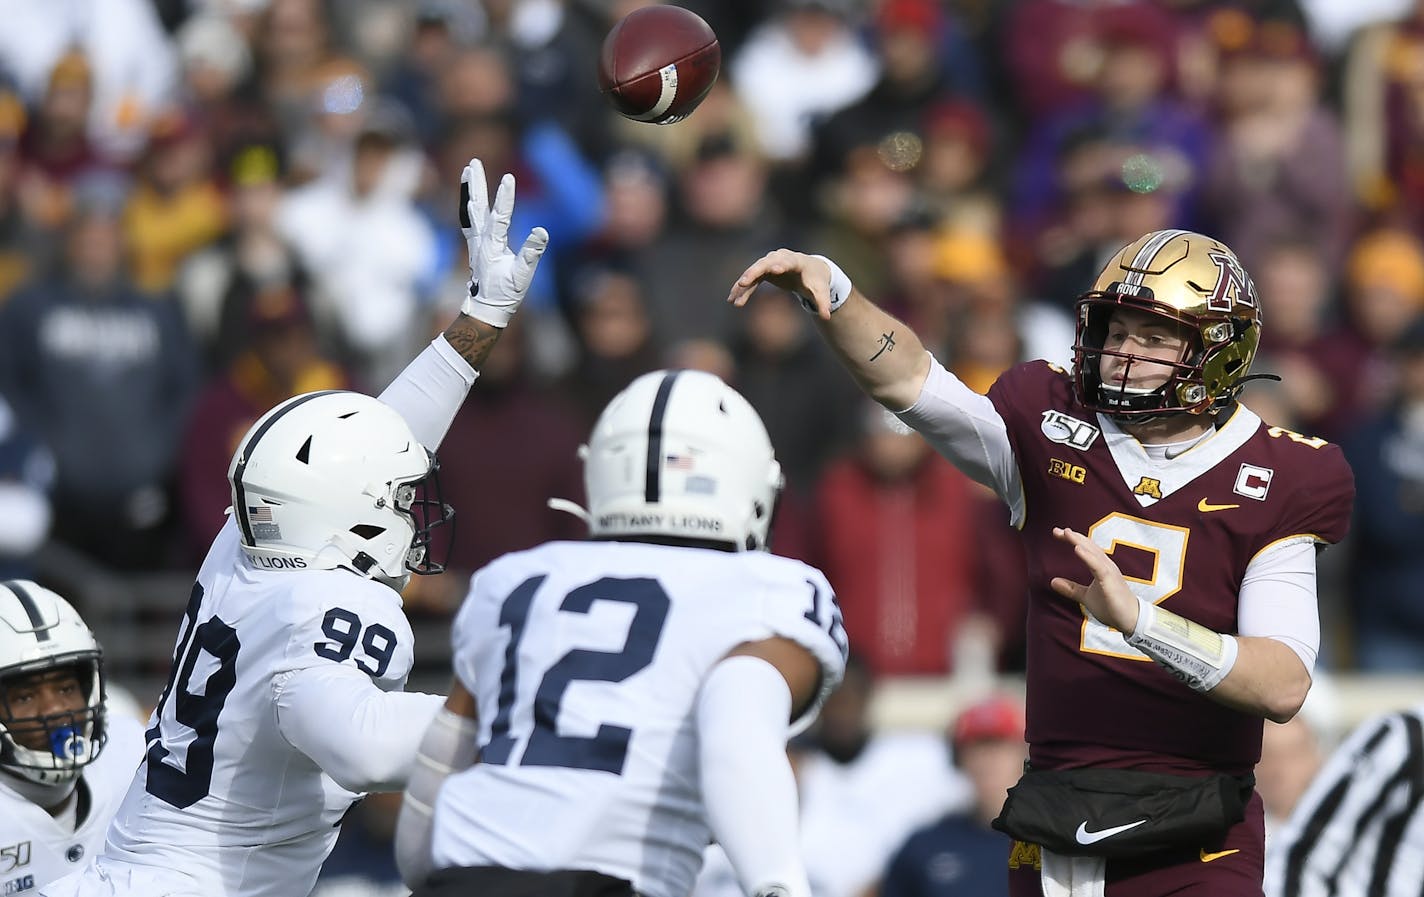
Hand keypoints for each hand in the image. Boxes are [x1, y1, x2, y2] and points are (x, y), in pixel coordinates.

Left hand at [458, 158, 549, 327]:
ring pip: (471, 209)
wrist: (486, 309)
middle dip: (477, 184)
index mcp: (493, 246)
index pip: (500, 216)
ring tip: (468, 169)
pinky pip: (469, 218)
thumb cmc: (505, 294)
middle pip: (478, 206)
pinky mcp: (476, 245)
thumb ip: (531, 254)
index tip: (508, 177)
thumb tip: (542, 231)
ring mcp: (476, 241)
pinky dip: (469, 204)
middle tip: (474, 162)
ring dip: (470, 189)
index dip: (505, 197)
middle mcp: (481, 240)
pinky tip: (471, 197)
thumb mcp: (522, 276)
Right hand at [728, 249, 833, 319]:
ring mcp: (769, 263)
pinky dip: (742, 289)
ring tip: (734, 300)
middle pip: (764, 263)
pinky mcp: (763, 271)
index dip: (781, 264)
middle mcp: (780, 258)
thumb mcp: (821, 291)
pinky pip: (751, 280)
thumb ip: (823, 303)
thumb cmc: (816, 281)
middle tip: (743, 281)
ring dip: (743, 286)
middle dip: (754, 272)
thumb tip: (827, 317)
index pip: (787, 261)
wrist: (810, 272)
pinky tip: (733, 300)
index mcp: (796, 261)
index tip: (774, 269)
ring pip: (753, 272)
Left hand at [1049, 527, 1140, 633]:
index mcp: (1101, 567)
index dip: (1072, 539)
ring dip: (1079, 542)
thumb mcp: (1086, 596)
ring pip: (1093, 553)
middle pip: (1088, 546)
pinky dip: (1087, 556)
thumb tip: (1052, 581)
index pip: (1085, 549)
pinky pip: (1098, 566)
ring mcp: (1109, 572)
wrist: (1131, 619)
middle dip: (1073, 537)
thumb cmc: (1112, 606)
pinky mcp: (1110, 580)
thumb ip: (1071, 588)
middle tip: (1057, 530)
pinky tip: (1077, 549)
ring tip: (1066, 533)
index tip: (1057, 533)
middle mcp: (1106, 565)